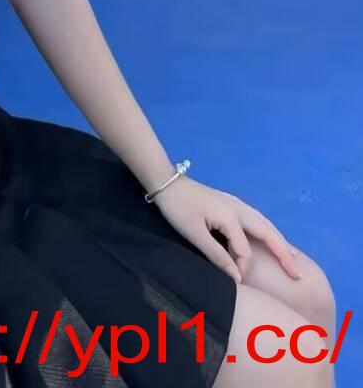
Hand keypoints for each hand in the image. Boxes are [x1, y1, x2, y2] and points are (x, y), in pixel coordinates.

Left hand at [151, 176, 302, 285]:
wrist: (166, 182)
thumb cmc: (178, 209)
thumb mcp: (194, 234)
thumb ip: (216, 255)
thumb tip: (237, 278)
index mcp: (231, 216)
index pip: (245, 250)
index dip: (242, 268)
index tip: (235, 283)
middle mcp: (239, 208)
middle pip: (268, 232)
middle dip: (284, 253)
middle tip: (298, 274)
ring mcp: (236, 204)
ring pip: (265, 224)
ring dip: (278, 241)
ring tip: (291, 259)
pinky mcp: (231, 203)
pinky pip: (257, 220)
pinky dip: (268, 232)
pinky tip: (270, 239)